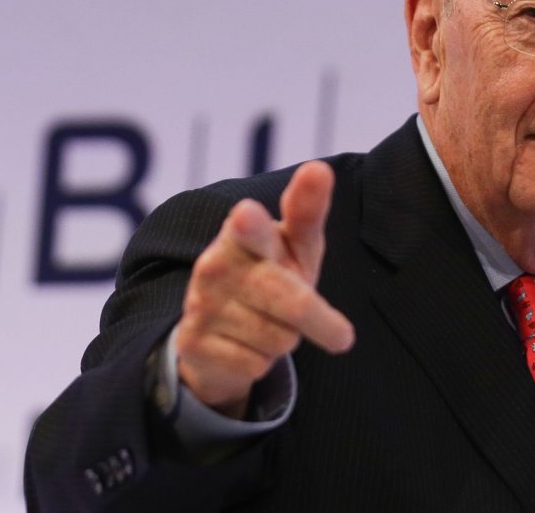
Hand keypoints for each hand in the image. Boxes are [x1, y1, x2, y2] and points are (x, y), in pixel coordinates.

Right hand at [175, 160, 354, 417]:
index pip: (253, 228)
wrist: (221, 325)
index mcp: (242, 232)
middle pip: (289, 301)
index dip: (252, 224)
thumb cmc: (271, 271)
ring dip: (285, 340)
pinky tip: (245, 346)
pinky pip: (254, 366)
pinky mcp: (190, 342)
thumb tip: (319, 168)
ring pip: (276, 339)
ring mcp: (198, 303)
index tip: (248, 215)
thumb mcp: (295, 244)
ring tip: (270, 324)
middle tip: (343, 337)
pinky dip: (261, 363)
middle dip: (320, 321)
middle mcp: (214, 264)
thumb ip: (308, 209)